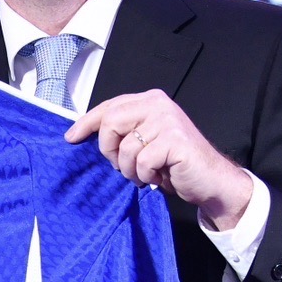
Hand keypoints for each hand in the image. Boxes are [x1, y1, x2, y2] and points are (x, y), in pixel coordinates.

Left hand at [68, 90, 253, 228]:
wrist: (210, 181)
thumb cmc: (174, 164)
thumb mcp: (144, 143)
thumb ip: (123, 132)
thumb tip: (83, 134)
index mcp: (150, 100)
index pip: (110, 106)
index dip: (87, 122)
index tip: (71, 137)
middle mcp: (158, 105)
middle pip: (110, 122)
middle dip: (108, 150)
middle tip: (119, 166)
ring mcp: (168, 121)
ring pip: (125, 147)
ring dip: (129, 169)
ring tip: (144, 174)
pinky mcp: (175, 140)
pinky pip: (142, 161)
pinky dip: (145, 175)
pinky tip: (156, 177)